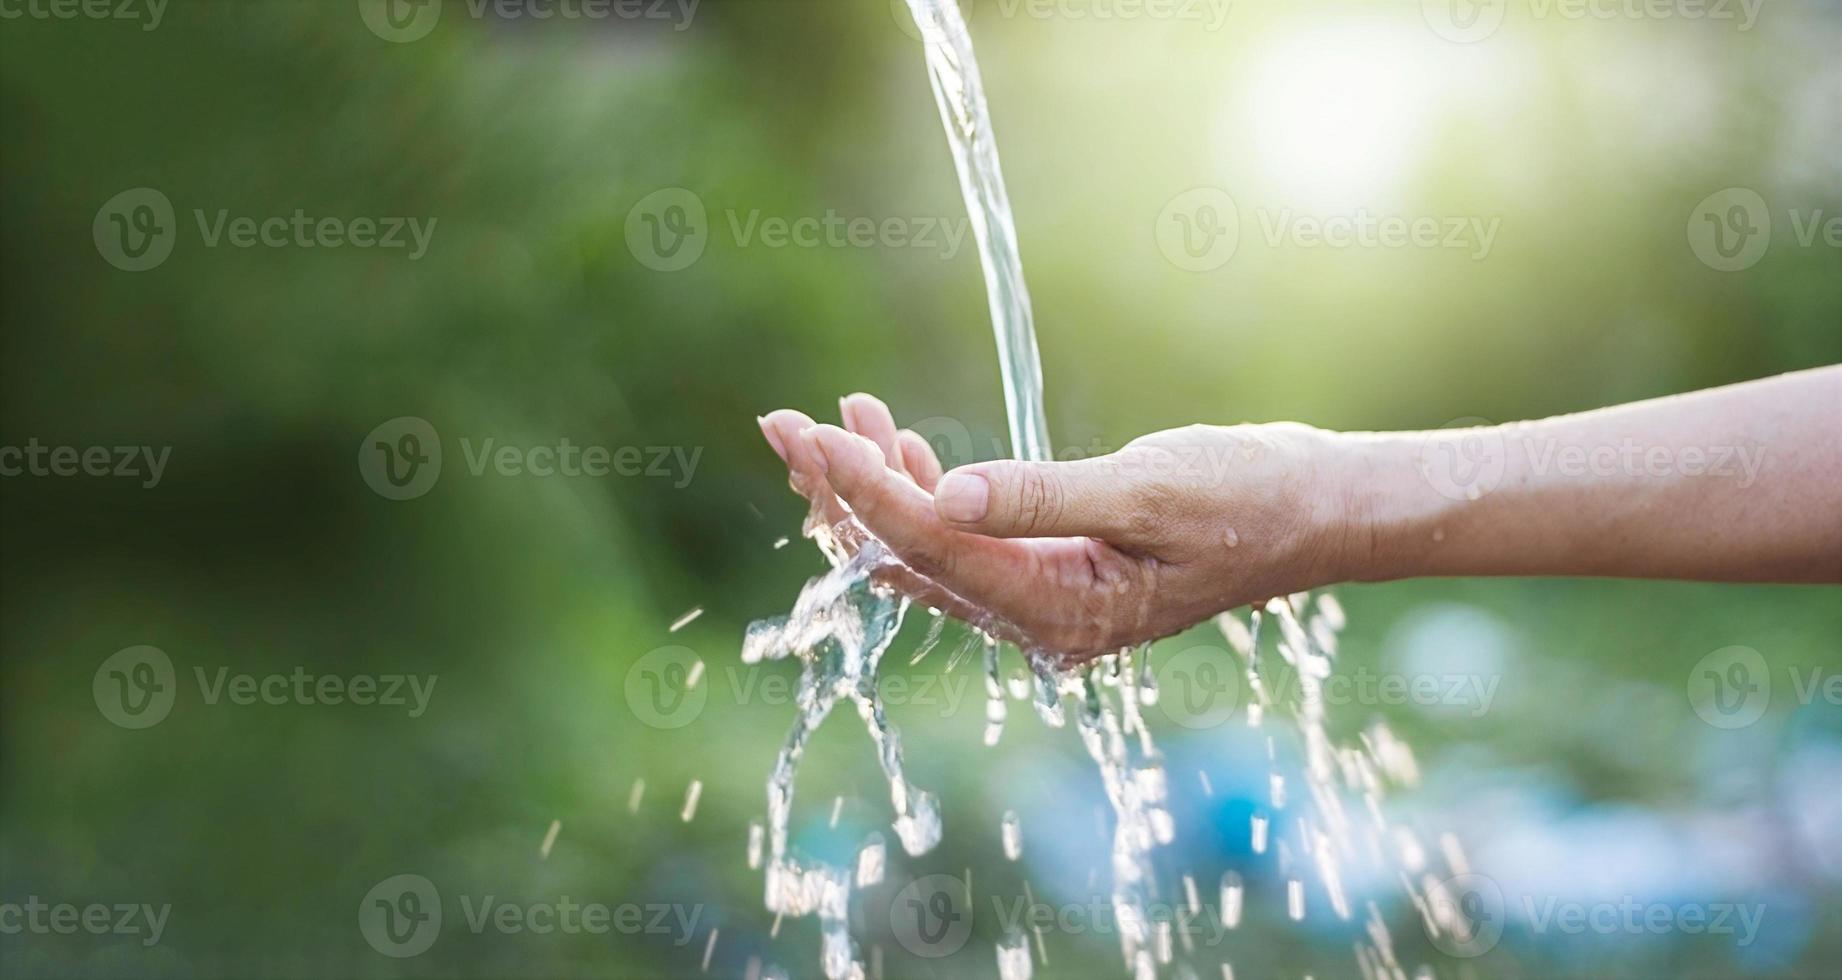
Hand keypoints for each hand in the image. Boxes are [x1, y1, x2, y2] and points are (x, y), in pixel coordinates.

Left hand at [758, 394, 1351, 662]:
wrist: (1316, 509)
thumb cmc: (1251, 497)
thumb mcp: (1150, 489)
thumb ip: (1043, 496)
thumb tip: (940, 496)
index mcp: (1061, 612)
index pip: (931, 549)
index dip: (862, 491)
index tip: (808, 433)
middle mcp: (1039, 619)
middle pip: (907, 562)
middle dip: (841, 493)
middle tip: (783, 424)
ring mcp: (1041, 599)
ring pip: (925, 552)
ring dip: (875, 486)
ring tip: (835, 416)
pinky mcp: (1049, 570)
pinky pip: (960, 541)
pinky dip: (921, 490)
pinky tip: (896, 441)